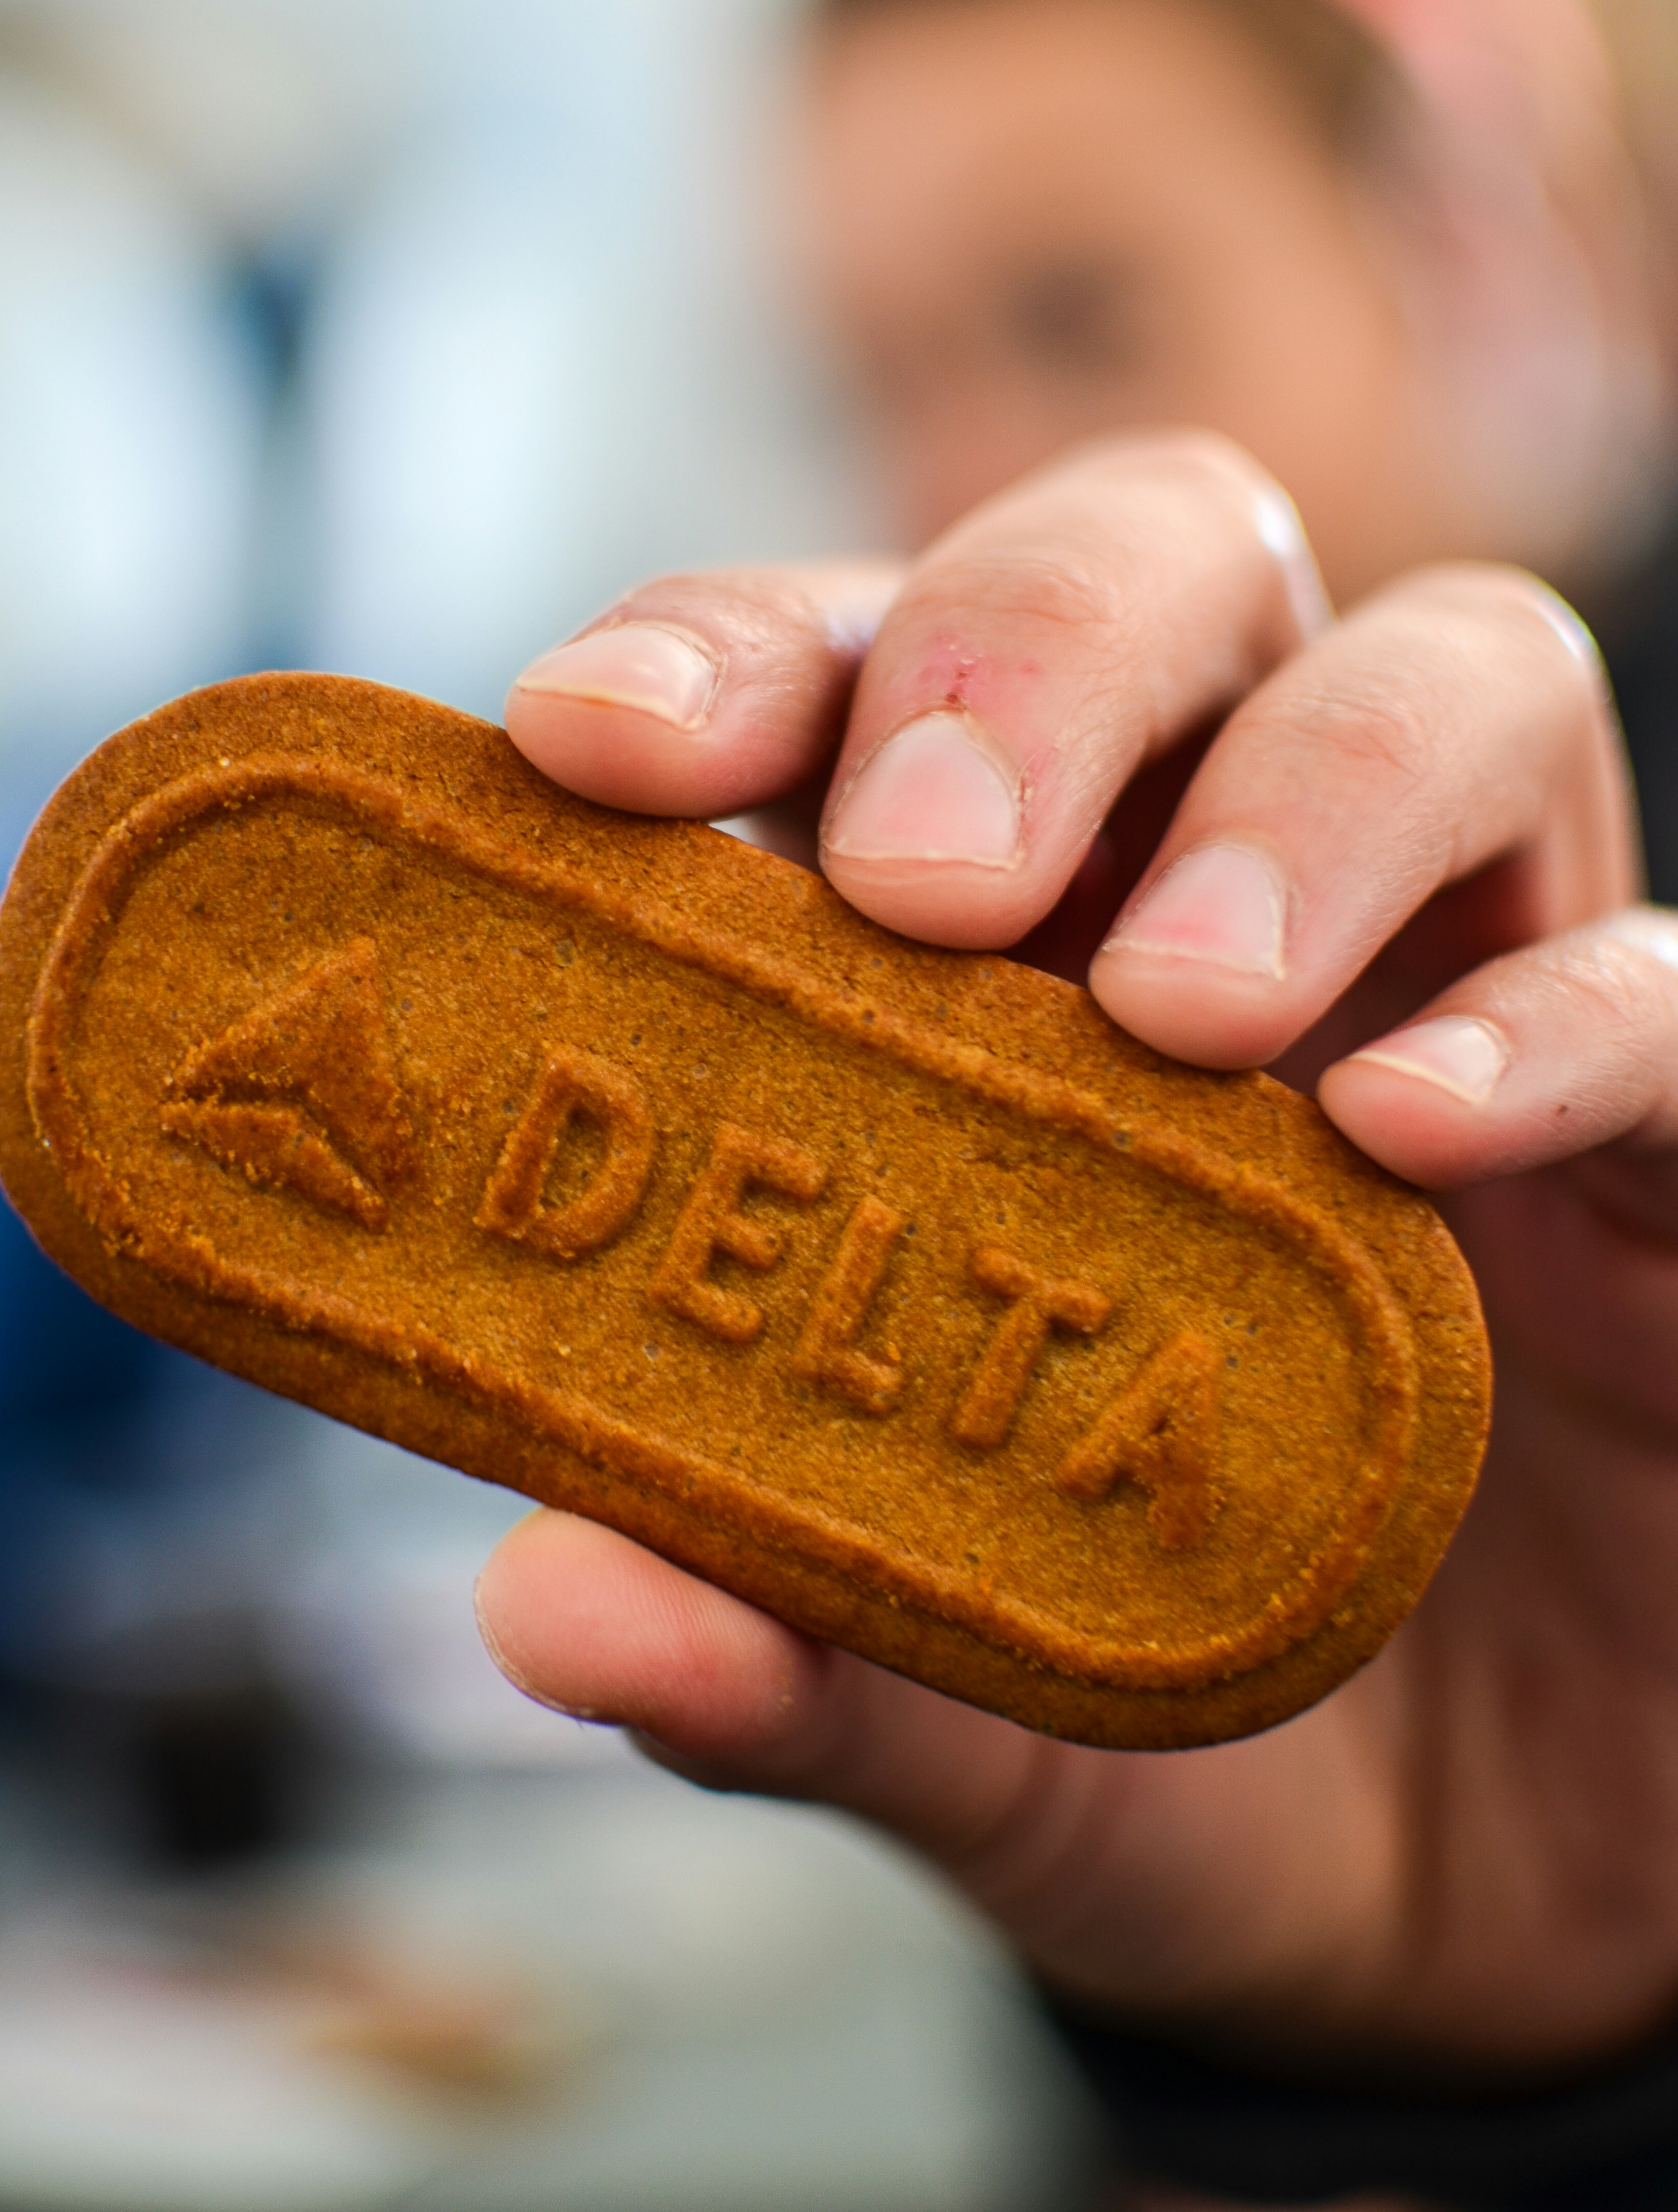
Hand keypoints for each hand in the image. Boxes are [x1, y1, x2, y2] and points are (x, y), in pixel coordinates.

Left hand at [478, 432, 1677, 2079]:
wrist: (1458, 1898)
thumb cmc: (1164, 1722)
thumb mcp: (958, 1695)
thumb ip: (780, 1642)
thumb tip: (551, 1605)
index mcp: (994, 966)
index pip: (856, 688)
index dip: (732, 660)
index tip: (591, 744)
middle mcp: (1228, 906)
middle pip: (1164, 566)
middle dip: (1030, 652)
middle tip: (929, 872)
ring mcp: (1472, 991)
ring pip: (1458, 675)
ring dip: (1309, 790)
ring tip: (1189, 1005)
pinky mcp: (1674, 1150)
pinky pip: (1667, 990)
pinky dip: (1558, 1023)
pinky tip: (1414, 1127)